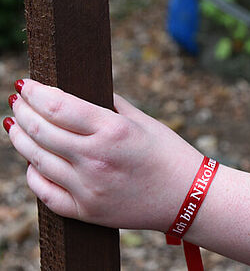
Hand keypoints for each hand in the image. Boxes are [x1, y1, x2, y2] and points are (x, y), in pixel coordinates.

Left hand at [6, 79, 202, 231]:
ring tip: (16, 126)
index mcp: (113, 130)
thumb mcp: (143, 121)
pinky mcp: (86, 211)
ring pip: (36, 160)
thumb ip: (110, 104)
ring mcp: (88, 187)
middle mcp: (96, 158)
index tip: (25, 83)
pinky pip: (45, 193)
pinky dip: (33, 174)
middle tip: (17, 100)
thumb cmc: (169, 154)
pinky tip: (33, 162)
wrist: (187, 198)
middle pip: (40, 131)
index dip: (34, 92)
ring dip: (21, 139)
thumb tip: (78, 90)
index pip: (58, 106)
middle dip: (22, 110)